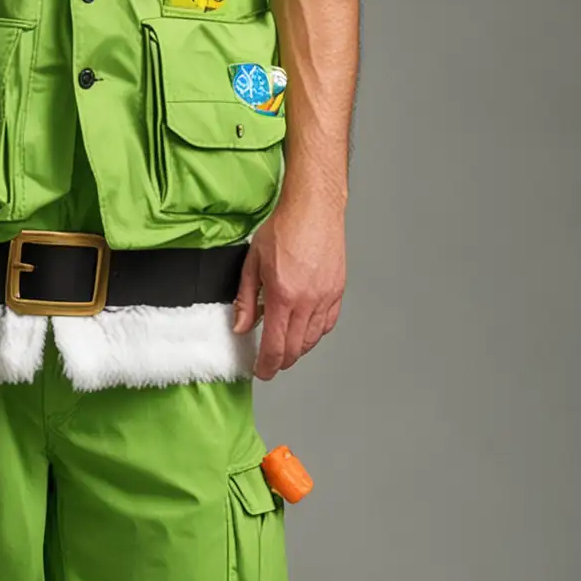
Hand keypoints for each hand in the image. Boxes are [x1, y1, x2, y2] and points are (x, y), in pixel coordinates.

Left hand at [232, 194, 345, 380]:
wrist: (314, 208)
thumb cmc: (284, 228)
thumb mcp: (253, 263)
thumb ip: (246, 299)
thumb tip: (242, 326)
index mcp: (284, 296)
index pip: (276, 345)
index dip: (267, 365)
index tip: (262, 371)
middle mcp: (308, 301)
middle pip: (296, 348)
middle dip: (282, 362)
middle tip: (270, 364)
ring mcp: (326, 297)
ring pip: (313, 339)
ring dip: (299, 349)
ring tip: (286, 348)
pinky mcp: (337, 291)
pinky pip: (328, 323)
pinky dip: (315, 333)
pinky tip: (305, 330)